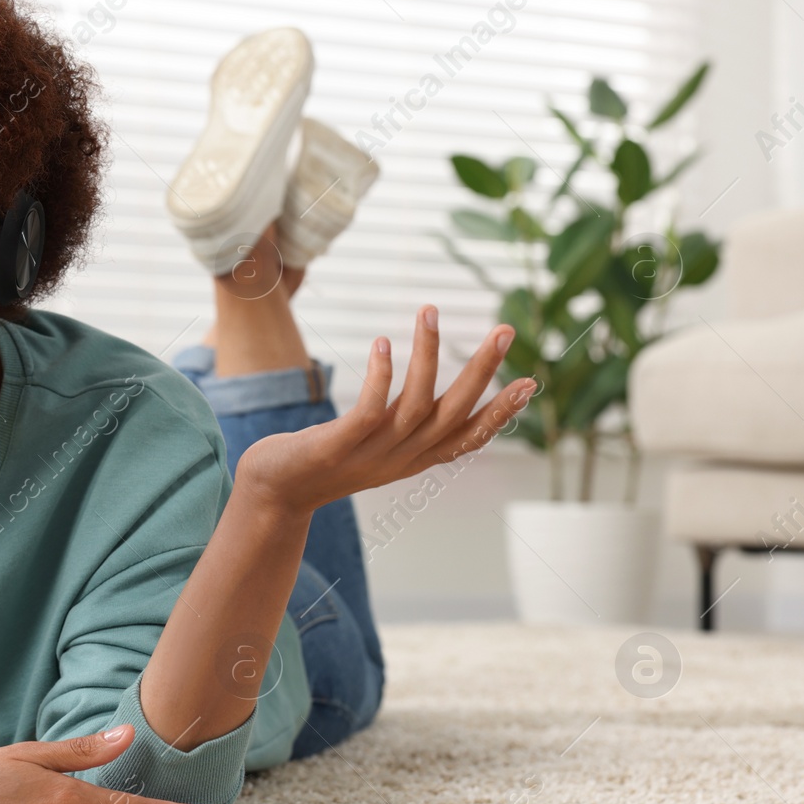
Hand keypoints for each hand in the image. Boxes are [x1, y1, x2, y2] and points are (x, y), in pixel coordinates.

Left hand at [235, 304, 534, 517]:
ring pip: (414, 404)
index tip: (530, 381)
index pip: (467, 436)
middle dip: (482, 371)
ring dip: (427, 355)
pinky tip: (385, 343)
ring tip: (428, 310)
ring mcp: (370, 454)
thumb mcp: (373, 447)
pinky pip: (369, 411)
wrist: (273, 494)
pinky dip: (381, 376)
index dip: (500, 412)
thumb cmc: (322, 462)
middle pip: (452, 413)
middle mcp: (399, 458)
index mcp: (413, 458)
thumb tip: (426, 395)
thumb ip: (401, 426)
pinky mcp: (337, 447)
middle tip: (505, 329)